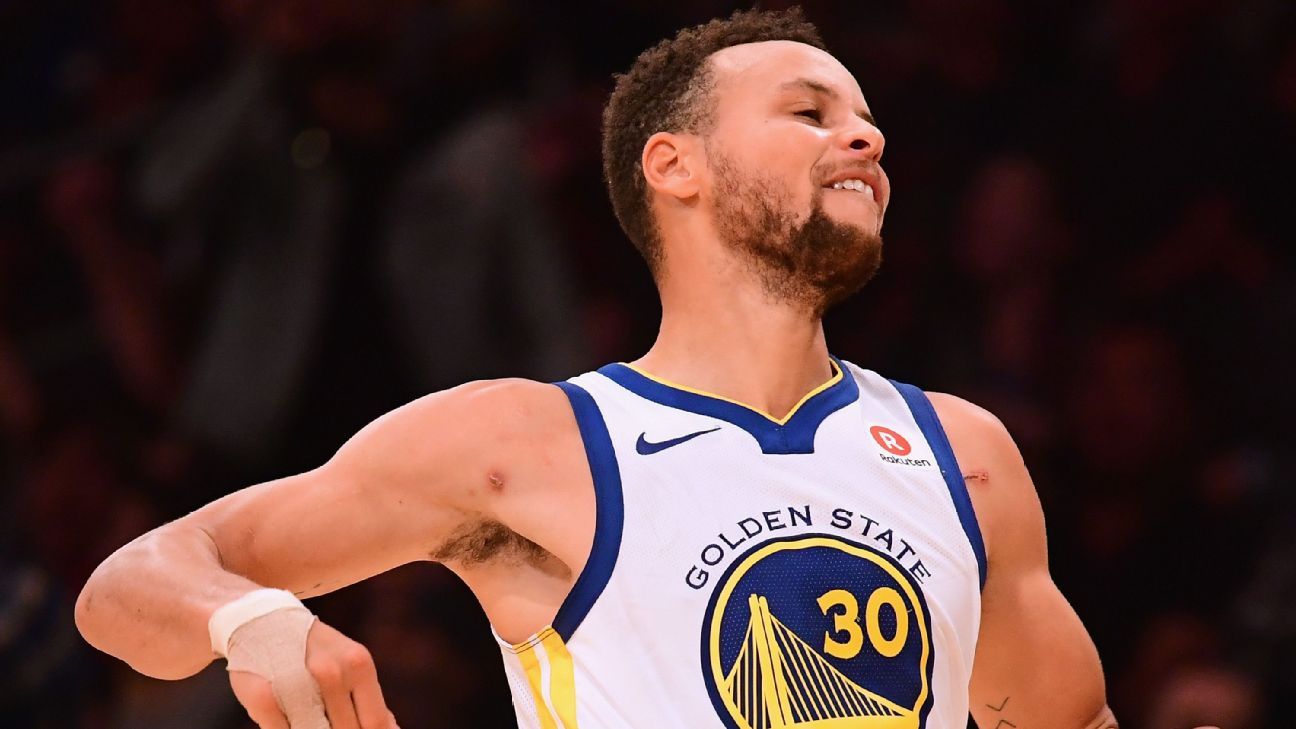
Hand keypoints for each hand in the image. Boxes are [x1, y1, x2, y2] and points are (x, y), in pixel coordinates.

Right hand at [229, 620, 398, 727]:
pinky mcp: (262, 696)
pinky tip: (288, 721)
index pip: (376, 723)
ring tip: (309, 715)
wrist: (260, 620)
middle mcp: (331, 672)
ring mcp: (295, 683)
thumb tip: (392, 728)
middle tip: (328, 720)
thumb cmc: (313, 651)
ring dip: (312, 728)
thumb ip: (368, 699)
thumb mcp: (349, 664)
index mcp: (358, 664)